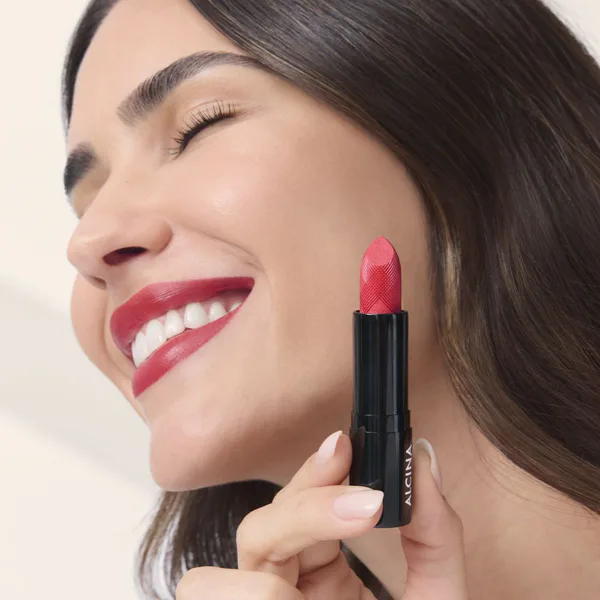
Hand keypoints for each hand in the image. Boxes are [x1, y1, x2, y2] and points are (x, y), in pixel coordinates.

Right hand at [176, 432, 467, 598]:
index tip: (343, 445)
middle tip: (366, 506)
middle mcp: (282, 595)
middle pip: (256, 532)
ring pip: (207, 582)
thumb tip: (425, 461)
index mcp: (321, 579)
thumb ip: (436, 537)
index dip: (313, 473)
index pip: (298, 508)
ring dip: (257, 585)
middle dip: (305, 512)